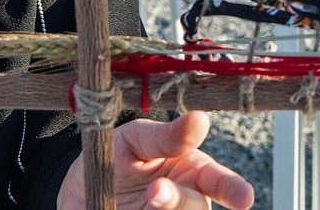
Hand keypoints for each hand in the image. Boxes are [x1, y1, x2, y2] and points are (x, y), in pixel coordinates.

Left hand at [58, 112, 254, 209]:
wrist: (76, 192)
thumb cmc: (113, 158)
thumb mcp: (135, 140)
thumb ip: (166, 137)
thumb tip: (200, 119)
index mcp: (191, 171)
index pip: (220, 181)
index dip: (234, 189)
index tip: (244, 198)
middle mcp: (186, 201)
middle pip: (197, 207)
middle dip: (178, 201)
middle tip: (154, 191)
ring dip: (165, 209)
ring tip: (144, 197)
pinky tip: (123, 208)